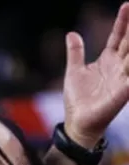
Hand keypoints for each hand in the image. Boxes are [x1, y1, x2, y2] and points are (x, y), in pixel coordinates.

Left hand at [63, 2, 128, 146]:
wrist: (78, 122)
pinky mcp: (123, 92)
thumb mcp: (74, 71)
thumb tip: (72, 34)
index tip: (126, 4)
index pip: (118, 37)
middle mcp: (118, 67)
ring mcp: (122, 78)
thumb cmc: (78, 99)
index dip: (122, 22)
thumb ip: (76, 52)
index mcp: (107, 60)